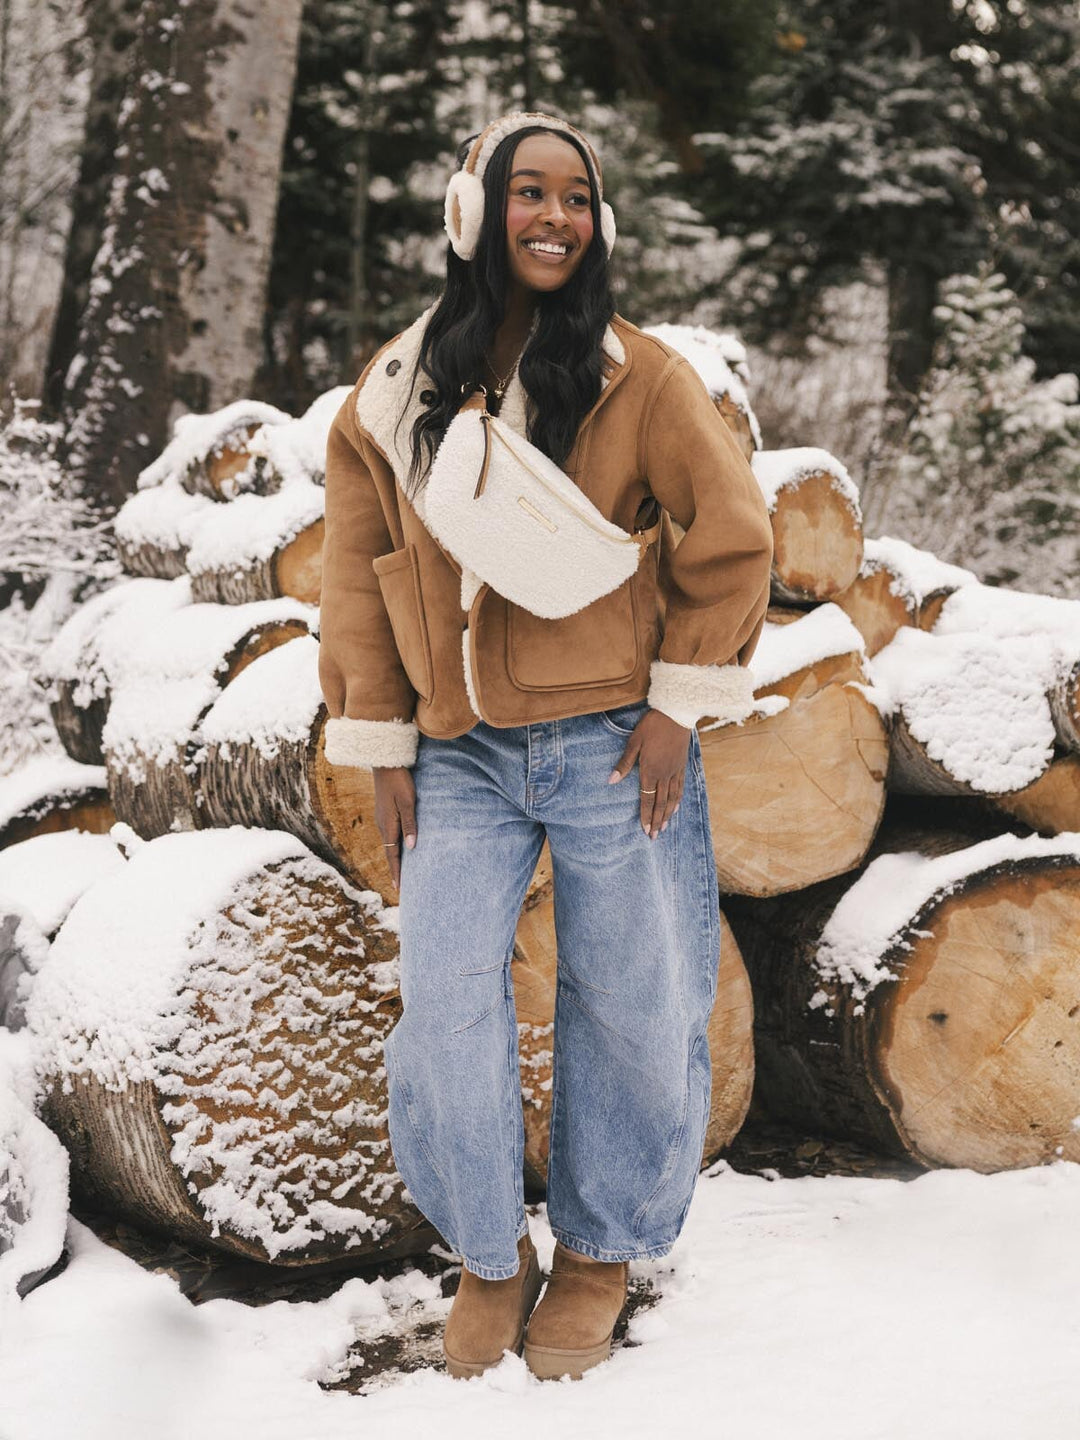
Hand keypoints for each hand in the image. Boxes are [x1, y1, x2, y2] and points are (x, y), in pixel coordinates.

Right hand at [372, 766, 417, 891]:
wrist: (385, 763)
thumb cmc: (399, 781)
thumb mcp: (408, 801)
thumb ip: (410, 824)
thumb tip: (411, 847)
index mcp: (388, 825)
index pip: (392, 855)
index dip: (396, 872)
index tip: (399, 888)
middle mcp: (383, 824)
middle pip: (389, 852)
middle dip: (395, 869)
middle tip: (400, 886)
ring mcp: (382, 818)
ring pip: (389, 843)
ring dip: (395, 858)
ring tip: (402, 871)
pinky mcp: (385, 812)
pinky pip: (390, 834)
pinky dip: (394, 846)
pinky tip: (400, 847)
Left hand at [608, 708, 690, 837]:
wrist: (676, 713)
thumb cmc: (652, 726)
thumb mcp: (634, 742)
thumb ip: (624, 763)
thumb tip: (611, 781)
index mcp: (650, 770)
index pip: (647, 799)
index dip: (645, 816)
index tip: (645, 831)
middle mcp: (664, 774)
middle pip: (660, 803)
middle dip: (656, 821)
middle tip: (654, 837)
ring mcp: (675, 770)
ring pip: (672, 798)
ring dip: (667, 815)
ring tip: (664, 827)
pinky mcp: (682, 765)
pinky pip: (680, 787)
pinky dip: (678, 800)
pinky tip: (676, 807)